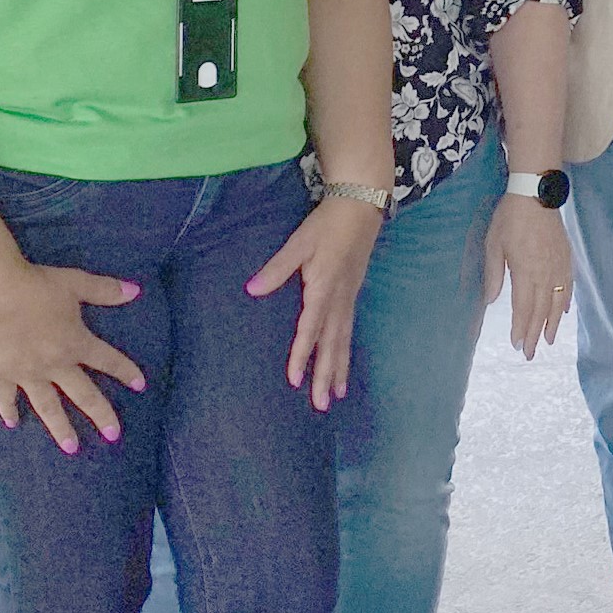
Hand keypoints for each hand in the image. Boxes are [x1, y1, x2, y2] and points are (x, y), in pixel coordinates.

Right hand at [0, 261, 145, 454]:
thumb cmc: (37, 287)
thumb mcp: (76, 283)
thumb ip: (105, 290)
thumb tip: (136, 290)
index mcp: (76, 344)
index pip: (108, 361)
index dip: (126, 372)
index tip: (141, 386)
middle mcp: (55, 365)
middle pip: (83, 395)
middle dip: (100, 415)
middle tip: (113, 436)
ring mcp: (27, 373)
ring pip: (48, 406)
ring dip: (60, 428)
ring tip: (71, 448)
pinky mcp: (0, 373)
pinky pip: (6, 397)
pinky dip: (9, 410)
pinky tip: (12, 424)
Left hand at [246, 194, 383, 410]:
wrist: (360, 208)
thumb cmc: (326, 225)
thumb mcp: (299, 242)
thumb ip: (277, 268)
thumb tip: (252, 290)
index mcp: (323, 288)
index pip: (310, 329)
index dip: (302, 354)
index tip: (294, 379)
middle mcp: (338, 299)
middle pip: (332, 344)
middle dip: (325, 375)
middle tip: (321, 404)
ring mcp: (348, 298)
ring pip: (343, 340)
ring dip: (338, 369)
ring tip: (335, 396)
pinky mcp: (352, 294)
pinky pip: (349, 330)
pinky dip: (345, 351)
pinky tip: (343, 365)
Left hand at [483, 196, 572, 360]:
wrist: (536, 193)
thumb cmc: (510, 217)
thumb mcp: (494, 244)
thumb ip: (494, 274)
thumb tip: (491, 301)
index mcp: (526, 271)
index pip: (524, 308)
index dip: (521, 329)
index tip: (518, 345)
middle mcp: (545, 273)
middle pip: (542, 310)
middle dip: (536, 334)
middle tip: (531, 353)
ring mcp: (558, 265)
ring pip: (557, 302)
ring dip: (552, 323)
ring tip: (549, 340)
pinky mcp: (566, 256)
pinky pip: (568, 285)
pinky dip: (566, 302)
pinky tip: (564, 312)